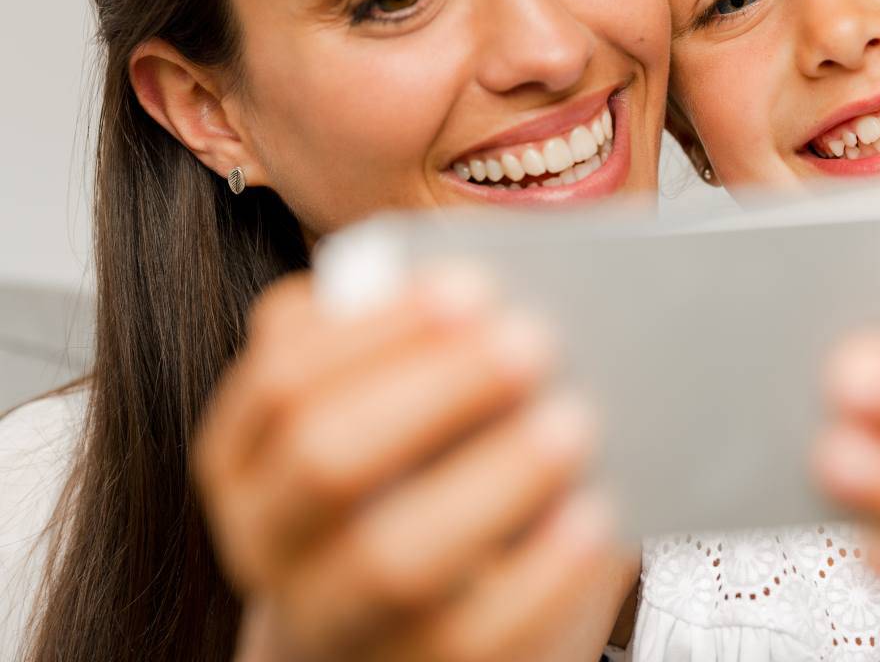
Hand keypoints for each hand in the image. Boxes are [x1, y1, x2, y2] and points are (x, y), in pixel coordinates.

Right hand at [194, 268, 631, 661]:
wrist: (415, 631)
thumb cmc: (412, 490)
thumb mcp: (389, 416)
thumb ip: (413, 354)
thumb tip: (502, 294)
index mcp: (249, 461)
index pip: (280, 383)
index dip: (373, 329)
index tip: (470, 287)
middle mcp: (273, 544)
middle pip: (326, 459)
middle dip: (437, 389)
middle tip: (534, 340)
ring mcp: (339, 624)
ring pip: (392, 559)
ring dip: (492, 478)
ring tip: (576, 419)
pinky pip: (478, 634)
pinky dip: (543, 571)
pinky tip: (597, 512)